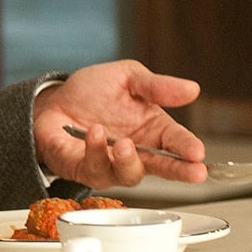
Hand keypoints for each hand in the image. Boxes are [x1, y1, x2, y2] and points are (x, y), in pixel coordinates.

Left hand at [32, 60, 205, 186]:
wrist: (53, 100)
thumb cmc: (93, 92)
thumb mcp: (127, 77)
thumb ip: (156, 86)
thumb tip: (192, 89)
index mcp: (153, 129)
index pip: (177, 141)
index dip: (189, 148)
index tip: (198, 152)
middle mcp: (138, 151)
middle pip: (163, 167)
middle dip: (179, 171)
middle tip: (194, 172)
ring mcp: (113, 164)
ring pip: (129, 174)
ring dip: (129, 160)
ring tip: (124, 144)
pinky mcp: (86, 170)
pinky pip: (95, 169)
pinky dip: (95, 151)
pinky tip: (94, 132)